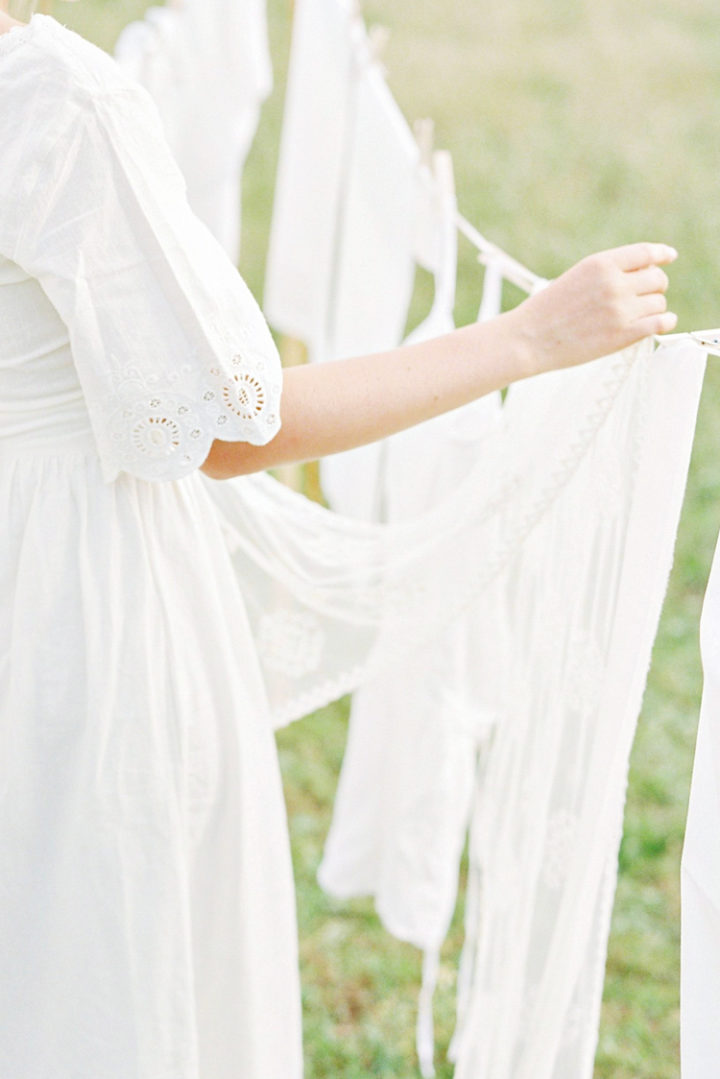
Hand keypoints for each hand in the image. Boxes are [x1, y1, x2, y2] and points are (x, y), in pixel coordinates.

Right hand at [510, 242, 677, 376]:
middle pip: (657, 279)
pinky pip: (660, 323)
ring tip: (638, 315)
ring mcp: (620, 310)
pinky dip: (665, 322)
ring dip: (654, 308)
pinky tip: (663, 323)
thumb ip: (607, 272)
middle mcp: (614, 283)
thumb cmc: (548, 310)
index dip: (661, 254)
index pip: (645, 253)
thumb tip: (642, 273)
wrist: (529, 339)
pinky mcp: (622, 335)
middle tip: (644, 297)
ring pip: (659, 303)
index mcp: (601, 264)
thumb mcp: (577, 277)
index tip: (669, 256)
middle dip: (654, 286)